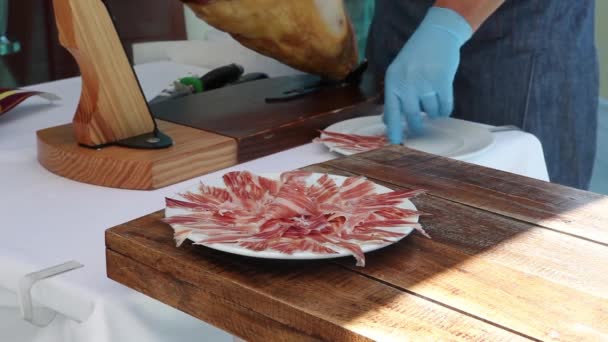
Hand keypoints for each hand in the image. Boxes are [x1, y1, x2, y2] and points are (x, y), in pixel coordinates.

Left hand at [384, 7, 472, 143]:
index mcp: (393, 81)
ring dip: (433, 114)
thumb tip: (387, 121)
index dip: (394, 130)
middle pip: (412, 116)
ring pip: (430, 112)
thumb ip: (394, 96)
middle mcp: (407, 83)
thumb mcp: (398, 73)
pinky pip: (445, 106)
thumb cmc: (415, 57)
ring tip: (432, 105)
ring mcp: (425, 82)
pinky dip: (444, 110)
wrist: (437, 34)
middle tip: (419, 128)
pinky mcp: (443, 81)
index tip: (394, 144)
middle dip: (416, 126)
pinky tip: (442, 104)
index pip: (391, 112)